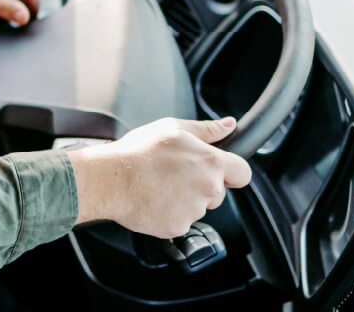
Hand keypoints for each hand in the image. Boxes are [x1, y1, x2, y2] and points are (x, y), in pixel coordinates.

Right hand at [67, 117, 251, 237]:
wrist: (110, 178)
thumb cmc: (138, 151)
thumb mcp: (172, 129)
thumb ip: (206, 130)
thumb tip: (229, 125)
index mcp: (211, 162)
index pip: (243, 173)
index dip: (232, 171)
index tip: (221, 171)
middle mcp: (208, 188)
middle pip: (218, 192)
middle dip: (202, 186)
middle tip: (174, 175)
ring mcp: (194, 210)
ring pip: (198, 207)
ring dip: (184, 200)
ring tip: (159, 186)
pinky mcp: (178, 227)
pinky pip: (181, 221)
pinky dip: (169, 213)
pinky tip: (154, 200)